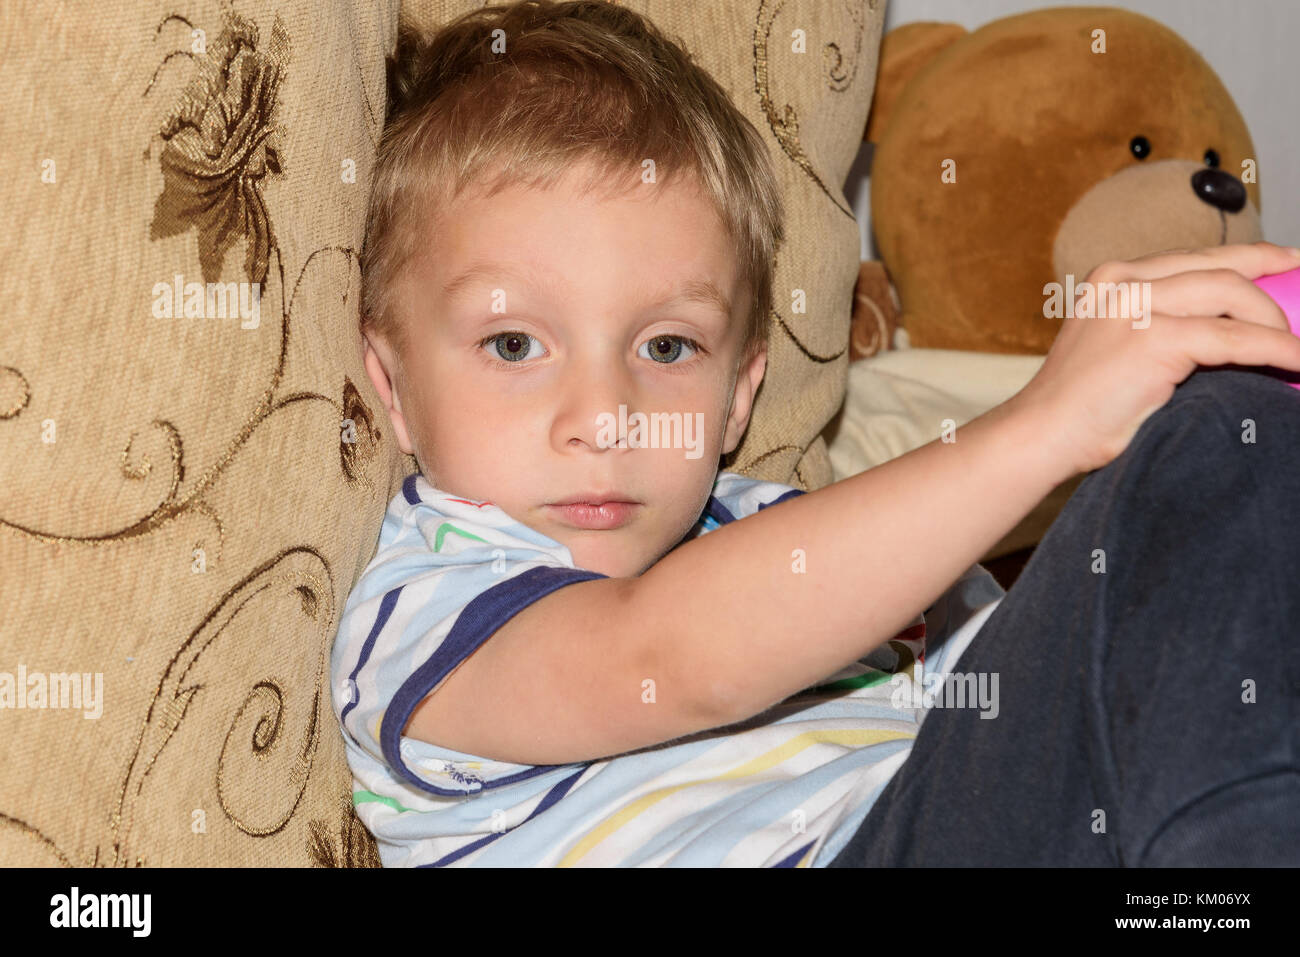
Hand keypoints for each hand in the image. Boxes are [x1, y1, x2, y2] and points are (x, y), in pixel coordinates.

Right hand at [1008, 241, 1299, 475]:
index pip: (1192, 258)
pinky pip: (1235, 338)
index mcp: (1111, 278)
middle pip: (1218, 266)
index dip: (1245, 257)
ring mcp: (1137, 307)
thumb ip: (1153, 326)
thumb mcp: (1113, 347)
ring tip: (1296, 347)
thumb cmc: (1078, 408)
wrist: (1042, 434)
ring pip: (1232, 293)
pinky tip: (1298, 361)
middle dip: (1272, 275)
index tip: (1282, 260)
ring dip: (1275, 320)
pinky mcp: (1155, 340)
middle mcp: (1122, 281)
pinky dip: (1276, 349)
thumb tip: (1221, 332)